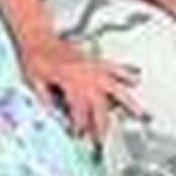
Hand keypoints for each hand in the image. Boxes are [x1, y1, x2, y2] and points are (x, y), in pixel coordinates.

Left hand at [17, 35, 140, 140]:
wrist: (38, 36)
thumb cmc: (35, 57)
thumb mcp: (34, 81)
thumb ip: (45, 100)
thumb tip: (53, 118)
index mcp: (69, 80)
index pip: (78, 110)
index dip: (79, 126)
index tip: (79, 136)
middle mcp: (84, 74)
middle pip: (99, 104)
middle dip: (102, 124)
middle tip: (102, 140)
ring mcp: (93, 67)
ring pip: (116, 87)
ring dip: (128, 103)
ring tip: (141, 115)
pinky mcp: (96, 60)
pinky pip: (115, 67)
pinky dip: (126, 73)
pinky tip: (136, 80)